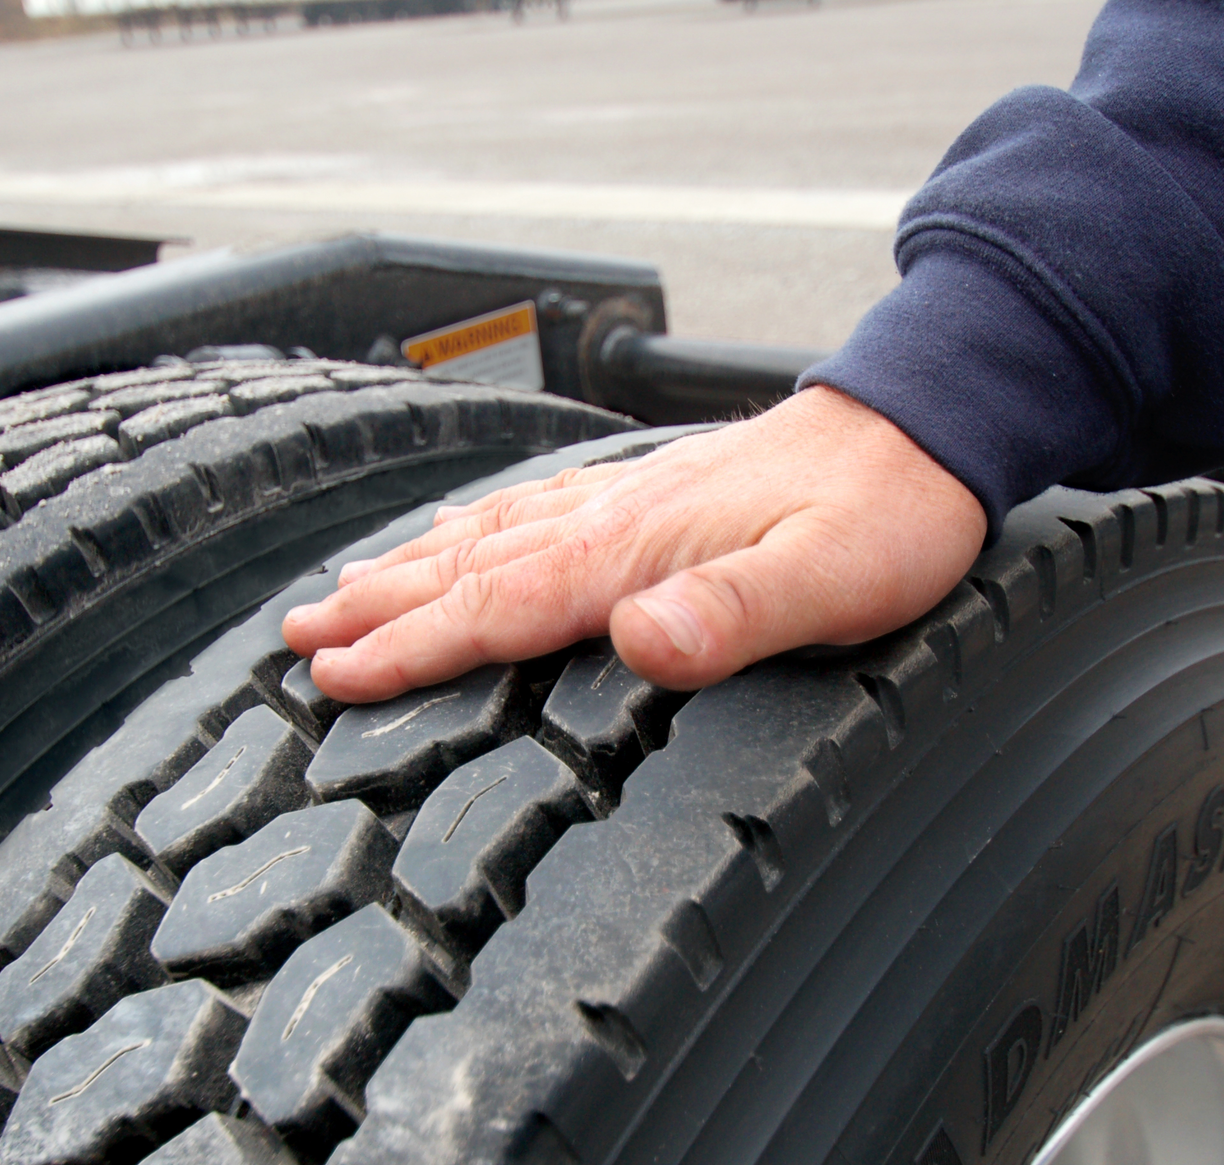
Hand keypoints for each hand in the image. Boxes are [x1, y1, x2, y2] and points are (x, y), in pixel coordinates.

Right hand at [282, 385, 988, 701]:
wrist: (927, 426)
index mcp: (637, 551)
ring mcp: (630, 499)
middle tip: (297, 642)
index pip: (499, 608)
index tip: (336, 679)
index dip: (412, 649)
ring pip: (493, 536)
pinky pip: (537, 510)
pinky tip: (462, 533)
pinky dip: (478, 529)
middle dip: (379, 611)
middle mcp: (616, 519)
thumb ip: (733, 612)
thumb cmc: (888, 515)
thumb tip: (641, 642)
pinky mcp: (655, 491)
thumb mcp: (832, 580)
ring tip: (340, 591)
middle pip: (471, 570)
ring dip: (411, 568)